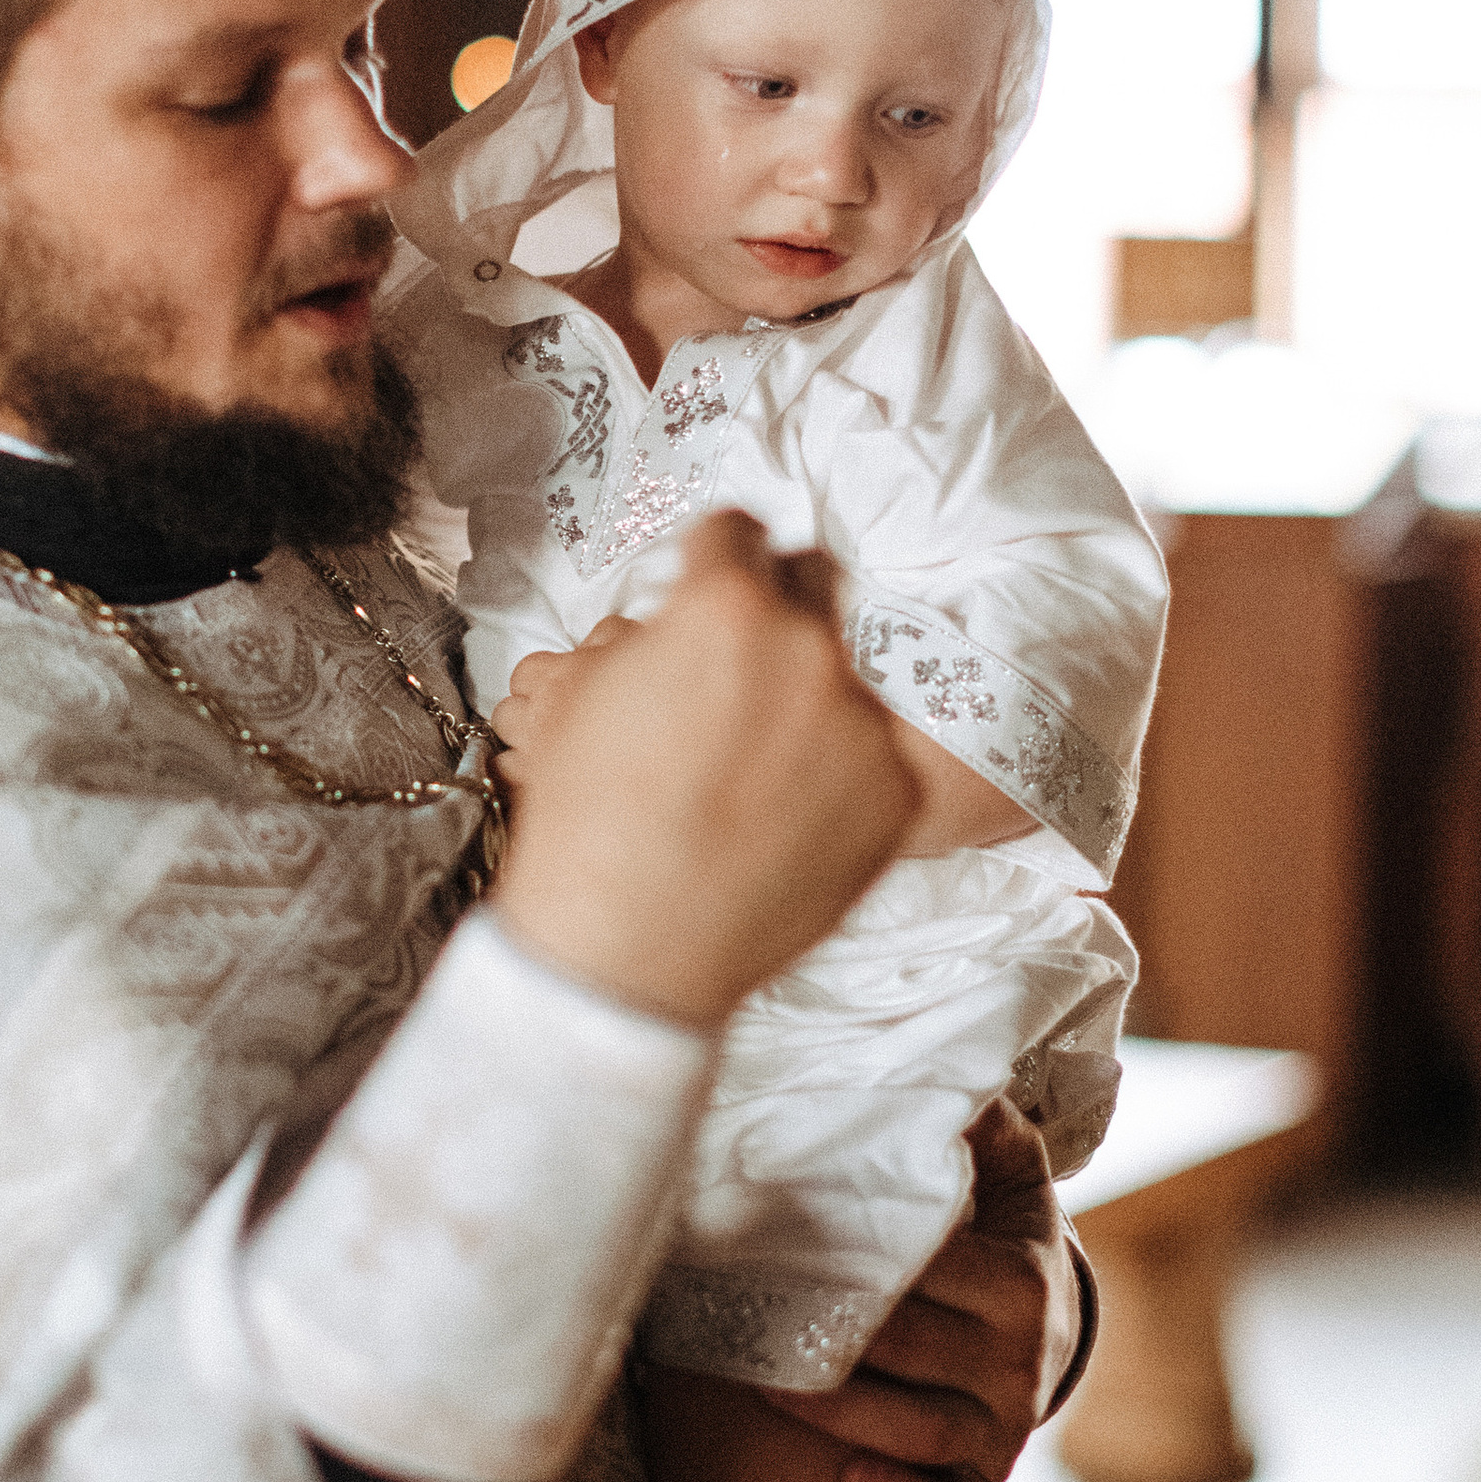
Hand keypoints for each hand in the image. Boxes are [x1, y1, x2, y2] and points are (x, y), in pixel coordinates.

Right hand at [490, 515, 920, 1027]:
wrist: (625, 950)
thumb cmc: (588, 826)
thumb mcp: (585, 691)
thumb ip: (654, 630)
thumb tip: (683, 618)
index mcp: (723, 609)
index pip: (739, 532)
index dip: (718, 555)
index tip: (720, 571)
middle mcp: (807, 651)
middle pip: (815, 580)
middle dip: (780, 607)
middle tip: (747, 660)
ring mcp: (860, 723)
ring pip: (847, 677)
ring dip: (810, 699)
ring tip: (759, 764)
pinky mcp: (895, 793)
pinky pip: (873, 755)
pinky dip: (839, 773)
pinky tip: (786, 812)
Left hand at [760, 1099, 1079, 1481]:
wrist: (1044, 1333)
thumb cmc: (998, 1243)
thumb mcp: (1010, 1181)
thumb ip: (986, 1130)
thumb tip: (955, 1077)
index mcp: (1021, 1281)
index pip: (932, 1268)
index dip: (859, 1252)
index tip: (784, 1231)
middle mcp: (1019, 1360)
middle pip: (910, 1349)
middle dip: (831, 1331)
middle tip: (748, 1308)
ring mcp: (1001, 1427)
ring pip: (915, 1430)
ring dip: (835, 1413)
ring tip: (761, 1383)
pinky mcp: (983, 1478)